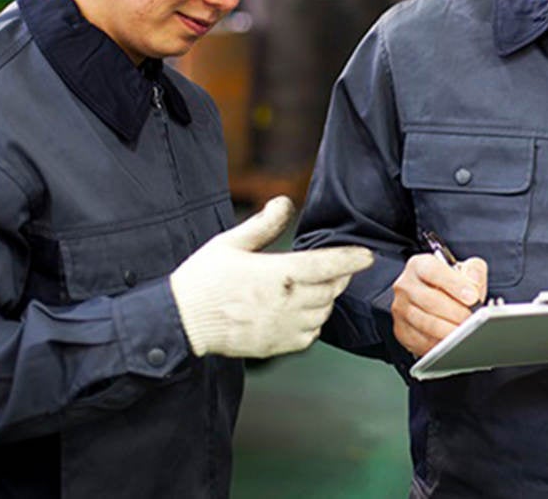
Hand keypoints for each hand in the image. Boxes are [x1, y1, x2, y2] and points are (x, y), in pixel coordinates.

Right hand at [170, 195, 372, 357]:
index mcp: (278, 274)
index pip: (328, 264)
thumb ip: (263, 224)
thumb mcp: (231, 243)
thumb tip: (284, 202)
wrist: (180, 322)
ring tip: (314, 288)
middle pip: (331, 289)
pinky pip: (310, 336)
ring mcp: (282, 328)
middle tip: (334, 268)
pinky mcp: (275, 346)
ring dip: (326, 299)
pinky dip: (313, 323)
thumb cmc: (203, 280)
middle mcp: (285, 303)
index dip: (352, 259)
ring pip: (323, 313)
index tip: (367, 256)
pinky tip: (300, 311)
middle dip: (338, 277)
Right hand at [391, 252, 487, 357]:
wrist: (434, 298)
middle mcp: (406, 285)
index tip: (472, 296)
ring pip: (425, 323)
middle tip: (472, 319)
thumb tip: (474, 285)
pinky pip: (420, 341)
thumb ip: (474, 271)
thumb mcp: (464, 269)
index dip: (454, 284)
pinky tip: (452, 342)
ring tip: (466, 332)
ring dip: (449, 330)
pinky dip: (439, 343)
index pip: (433, 271)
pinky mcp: (402, 331)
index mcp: (419, 265)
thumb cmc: (449, 284)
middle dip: (456, 312)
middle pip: (430, 300)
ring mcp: (401, 309)